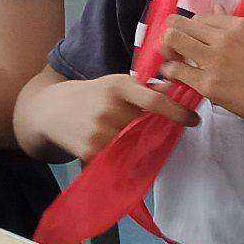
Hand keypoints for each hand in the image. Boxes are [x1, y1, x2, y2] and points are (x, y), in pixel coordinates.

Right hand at [31, 72, 194, 162]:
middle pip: (149, 127)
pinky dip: (123, 159)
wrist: (49, 110)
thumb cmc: (93, 95)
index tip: (194, 120)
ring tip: (133, 141)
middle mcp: (109, 107)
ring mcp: (99, 131)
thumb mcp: (117, 83)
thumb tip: (181, 88)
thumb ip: (147, 88)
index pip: (156, 100)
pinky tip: (117, 152)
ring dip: (142, 148)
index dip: (178, 112)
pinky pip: (119, 160)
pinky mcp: (90, 151)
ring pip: (137, 146)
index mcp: (120, 86)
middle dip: (157, 132)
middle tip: (160, 134)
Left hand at [158, 12, 243, 139]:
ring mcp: (215, 61)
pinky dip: (171, 74)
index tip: (190, 40)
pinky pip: (176, 71)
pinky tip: (177, 79)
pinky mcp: (209, 85)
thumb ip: (234, 26)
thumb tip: (216, 9)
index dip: (191, 29)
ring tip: (174, 63)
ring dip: (168, 52)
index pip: (201, 17)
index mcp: (240, 25)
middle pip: (180, 25)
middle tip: (174, 49)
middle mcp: (225, 38)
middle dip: (172, 35)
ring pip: (172, 42)